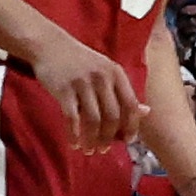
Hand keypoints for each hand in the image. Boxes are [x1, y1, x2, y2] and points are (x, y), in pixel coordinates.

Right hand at [33, 30, 133, 150]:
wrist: (50, 45)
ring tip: (89, 150)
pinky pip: (72, 118)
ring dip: (92, 139)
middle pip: (113, 116)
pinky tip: (74, 144)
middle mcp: (102, 78)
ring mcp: (83, 84)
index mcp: (116, 73)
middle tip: (104, 150)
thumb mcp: (106, 70)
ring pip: (93, 120)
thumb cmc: (80, 61)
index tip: (128, 141)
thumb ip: (123, 91)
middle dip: (109, 137)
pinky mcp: (64, 90)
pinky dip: (74, 134)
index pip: (131, 104)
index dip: (132, 125)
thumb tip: (145, 111)